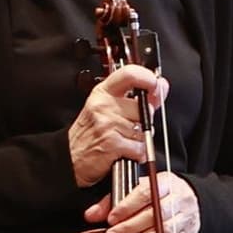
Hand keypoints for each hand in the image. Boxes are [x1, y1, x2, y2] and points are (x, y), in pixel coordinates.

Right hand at [65, 62, 163, 185]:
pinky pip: (140, 148)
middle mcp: (104, 105)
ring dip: (139, 140)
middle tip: (127, 127)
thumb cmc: (91, 132)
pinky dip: (137, 154)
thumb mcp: (109, 108)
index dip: (148, 78)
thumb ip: (138, 98)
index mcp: (103, 92)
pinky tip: (123, 151)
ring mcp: (107, 123)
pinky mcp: (112, 143)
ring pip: (144, 130)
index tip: (155, 85)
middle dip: (143, 121)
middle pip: (144, 108)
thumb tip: (161, 85)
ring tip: (122, 140)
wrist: (71, 157)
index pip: (129, 74)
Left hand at [95, 170, 200, 232]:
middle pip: (155, 215)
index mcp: (166, 182)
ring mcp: (187, 216)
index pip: (146, 193)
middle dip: (130, 228)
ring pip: (163, 232)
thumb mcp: (137, 188)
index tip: (111, 218)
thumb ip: (113, 200)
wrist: (191, 198)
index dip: (127, 207)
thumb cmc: (159, 193)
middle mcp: (180, 198)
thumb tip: (91, 215)